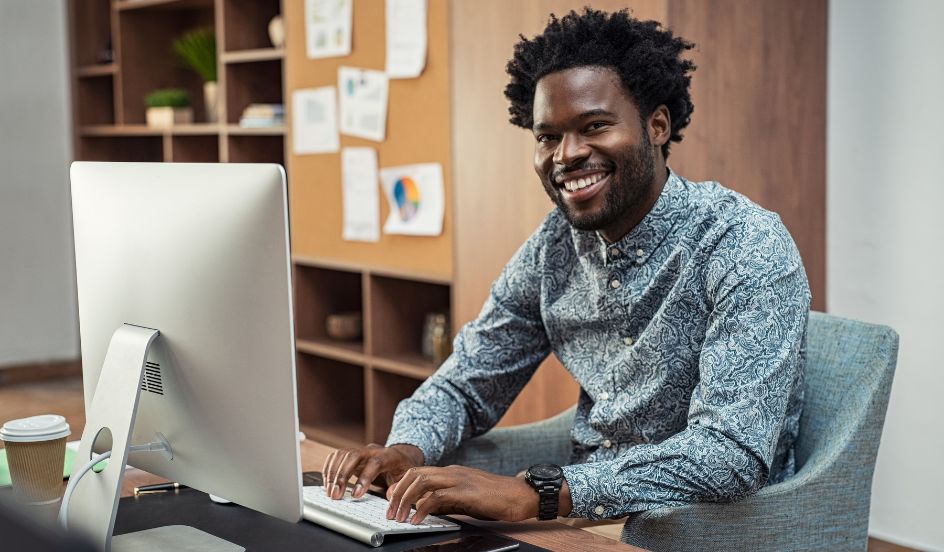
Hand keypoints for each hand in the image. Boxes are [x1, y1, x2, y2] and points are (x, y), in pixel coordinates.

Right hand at [322, 443, 423, 499]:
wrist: (400, 456)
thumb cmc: (403, 469)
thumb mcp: (407, 479)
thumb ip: (399, 486)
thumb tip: (390, 494)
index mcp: (389, 455)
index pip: (375, 463)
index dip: (364, 478)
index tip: (355, 495)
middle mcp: (373, 450)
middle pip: (354, 456)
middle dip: (342, 475)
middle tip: (335, 495)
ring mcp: (361, 450)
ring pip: (343, 455)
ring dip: (333, 474)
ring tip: (330, 492)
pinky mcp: (352, 453)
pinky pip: (336, 456)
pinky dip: (329, 469)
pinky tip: (327, 483)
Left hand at [385, 465, 538, 523]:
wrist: (521, 495)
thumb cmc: (496, 498)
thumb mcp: (466, 498)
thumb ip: (446, 501)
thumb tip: (426, 510)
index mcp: (451, 472)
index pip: (418, 472)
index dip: (400, 486)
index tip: (390, 501)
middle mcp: (452, 471)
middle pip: (414, 474)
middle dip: (397, 492)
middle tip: (390, 512)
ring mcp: (459, 479)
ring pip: (422, 481)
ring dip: (405, 499)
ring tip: (398, 517)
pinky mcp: (466, 491)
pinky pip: (437, 496)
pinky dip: (422, 507)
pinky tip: (417, 519)